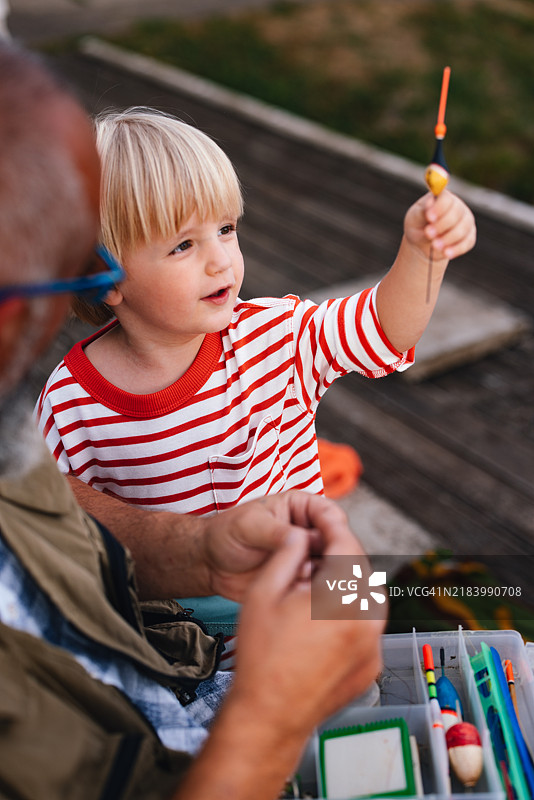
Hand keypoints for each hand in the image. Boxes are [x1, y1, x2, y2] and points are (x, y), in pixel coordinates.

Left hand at [202, 491, 347, 601]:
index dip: (334, 529)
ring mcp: (307, 558)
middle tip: (315, 570)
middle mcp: (309, 532)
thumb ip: (275, 531)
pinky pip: (318, 590)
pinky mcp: (301, 581)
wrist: (210, 564)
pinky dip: (313, 595)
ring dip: (323, 579)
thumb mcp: (248, 525)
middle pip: (338, 544)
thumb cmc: (226, 534)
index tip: (328, 543)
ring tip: (301, 583)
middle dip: (332, 558)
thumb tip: (301, 539)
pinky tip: (297, 594)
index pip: (330, 514)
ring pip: (333, 570)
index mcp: (301, 508)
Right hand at [228, 506, 385, 734]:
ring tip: (311, 593)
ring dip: (345, 586)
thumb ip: (288, 553)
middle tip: (309, 558)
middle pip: (360, 570)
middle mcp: (367, 619)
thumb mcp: (264, 591)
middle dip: (337, 558)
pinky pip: (367, 625)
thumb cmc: (262, 656)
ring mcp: (374, 645)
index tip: (323, 516)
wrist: (268, 714)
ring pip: (366, 597)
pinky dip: (349, 615)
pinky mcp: (372, 664)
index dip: (332, 524)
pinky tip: (321, 623)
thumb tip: (302, 535)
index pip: (346, 544)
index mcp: (342, 596)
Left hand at [404, 189, 475, 262]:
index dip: (439, 207)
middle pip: (456, 213)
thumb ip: (422, 211)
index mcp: (442, 198)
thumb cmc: (418, 226)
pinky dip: (456, 249)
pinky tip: (446, 253)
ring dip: (448, 238)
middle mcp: (457, 207)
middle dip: (442, 225)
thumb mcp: (414, 218)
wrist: (422, 244)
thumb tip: (430, 202)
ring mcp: (465, 221)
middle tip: (428, 233)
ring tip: (434, 245)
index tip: (429, 217)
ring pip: (463, 228)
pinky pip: (467, 242)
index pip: (446, 198)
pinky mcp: (469, 237)